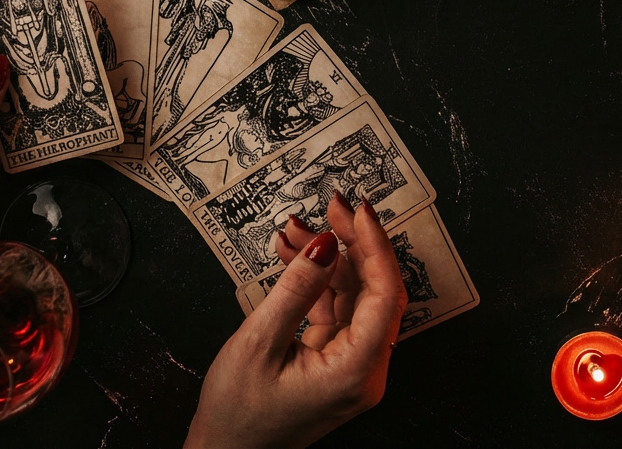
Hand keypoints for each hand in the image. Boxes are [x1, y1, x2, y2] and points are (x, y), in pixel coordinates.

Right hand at [186, 194, 407, 448]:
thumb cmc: (237, 416)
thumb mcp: (259, 343)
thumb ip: (296, 290)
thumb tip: (325, 244)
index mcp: (356, 372)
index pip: (384, 295)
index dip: (375, 246)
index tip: (357, 211)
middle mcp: (364, 371)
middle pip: (374, 291)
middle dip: (353, 243)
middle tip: (332, 206)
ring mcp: (351, 367)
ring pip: (352, 297)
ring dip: (327, 259)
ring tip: (295, 228)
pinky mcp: (334, 362)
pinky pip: (333, 310)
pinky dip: (315, 281)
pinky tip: (291, 255)